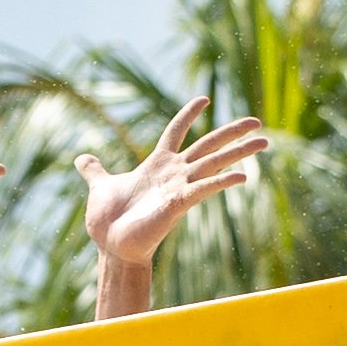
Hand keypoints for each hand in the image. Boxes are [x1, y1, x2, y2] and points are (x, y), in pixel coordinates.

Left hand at [74, 97, 267, 273]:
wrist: (112, 247)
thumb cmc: (108, 221)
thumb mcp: (100, 186)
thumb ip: (94, 171)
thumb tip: (81, 159)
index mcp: (157, 165)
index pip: (176, 132)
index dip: (188, 115)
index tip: (203, 99)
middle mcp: (173, 174)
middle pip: (207, 145)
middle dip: (232, 132)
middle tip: (257, 121)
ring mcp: (179, 187)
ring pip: (215, 163)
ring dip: (239, 152)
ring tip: (265, 141)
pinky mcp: (179, 204)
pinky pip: (204, 189)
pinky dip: (222, 182)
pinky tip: (243, 176)